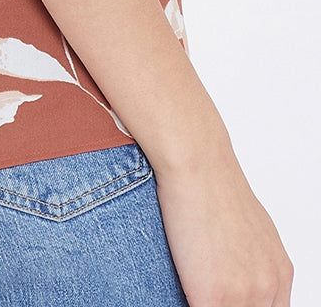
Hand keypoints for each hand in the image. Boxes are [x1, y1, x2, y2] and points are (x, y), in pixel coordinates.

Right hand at [153, 148, 292, 305]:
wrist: (197, 164)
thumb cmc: (213, 185)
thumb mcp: (248, 229)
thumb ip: (250, 261)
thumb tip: (234, 271)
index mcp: (280, 273)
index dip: (243, 303)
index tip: (225, 295)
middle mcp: (270, 287)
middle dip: (223, 302)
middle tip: (204, 288)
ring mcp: (244, 295)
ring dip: (203, 301)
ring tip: (189, 282)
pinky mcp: (214, 296)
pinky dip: (184, 302)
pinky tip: (178, 288)